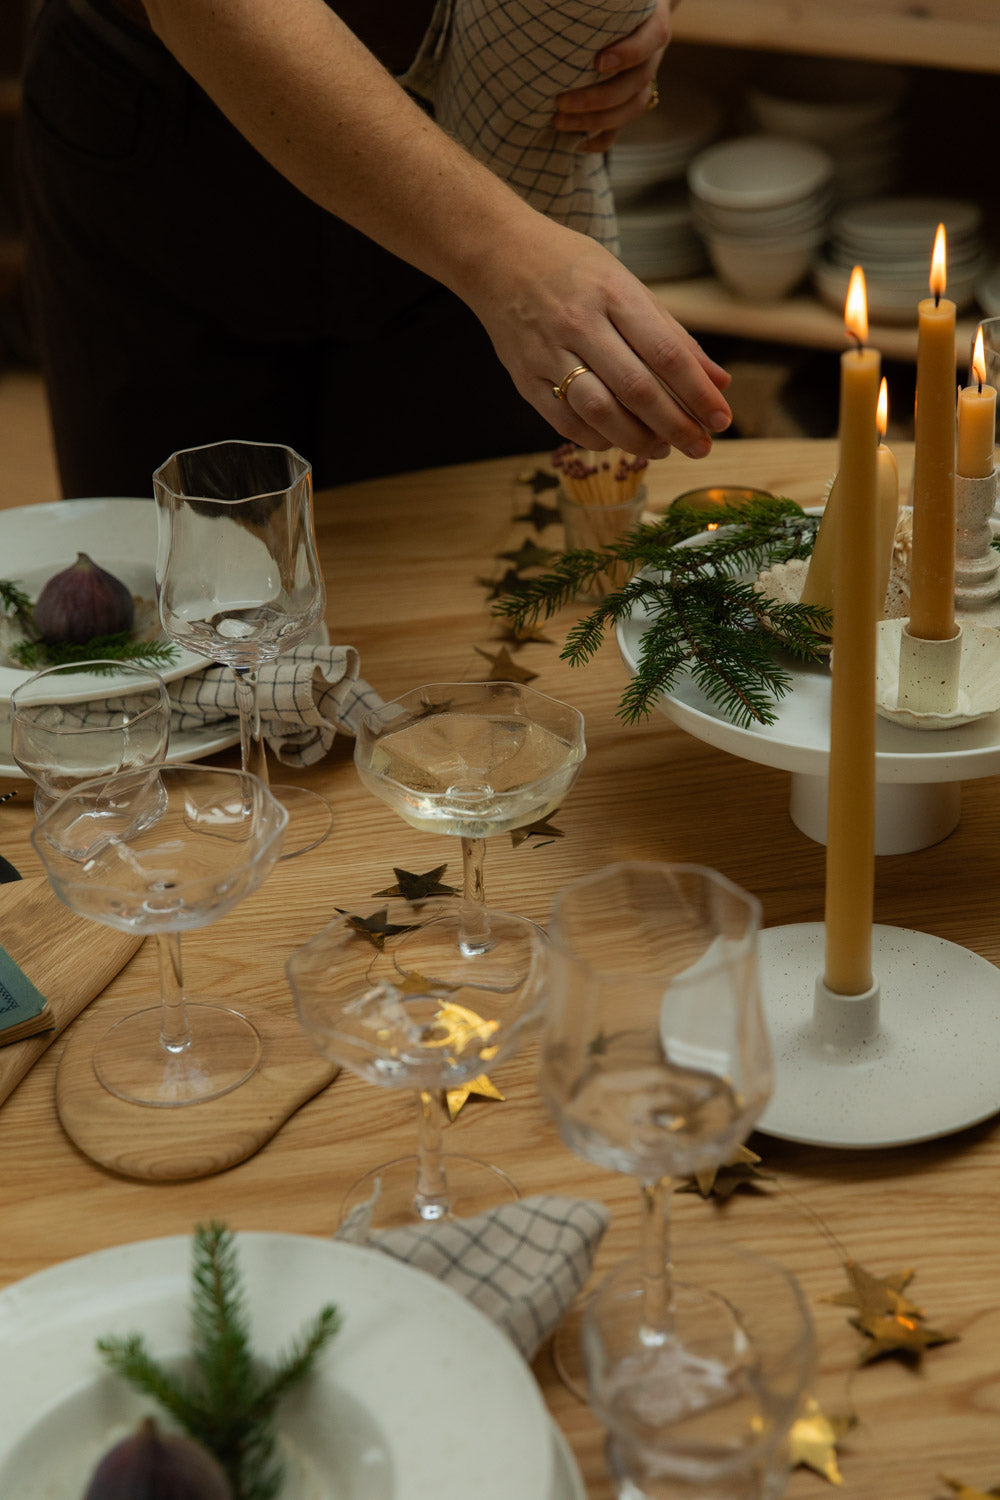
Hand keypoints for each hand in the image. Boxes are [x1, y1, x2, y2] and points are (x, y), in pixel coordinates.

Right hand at [463, 214, 730, 459]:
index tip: (721, 419)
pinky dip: (598, 438)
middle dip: (676, 425)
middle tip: (701, 446)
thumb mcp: (627, 285)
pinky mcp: (525, 377)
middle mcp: (579, 323)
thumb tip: (718, 382)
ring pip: (600, 412)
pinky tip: (619, 440)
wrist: (497, 255)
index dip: (698, 393)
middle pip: (637, 389)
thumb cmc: (572, 268)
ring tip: (663, 448)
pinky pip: (566, 422)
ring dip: (638, 439)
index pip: (666, 354)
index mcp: (613, 293)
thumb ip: (673, 335)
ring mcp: (548, 353)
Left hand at [554, 0, 675, 153]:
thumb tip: (563, 16)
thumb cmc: (613, 6)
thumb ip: (598, 12)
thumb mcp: (615, 5)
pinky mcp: (629, 105)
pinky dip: (599, 141)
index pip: (650, 41)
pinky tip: (576, 143)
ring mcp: (642, 85)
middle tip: (560, 101)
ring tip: (559, 121)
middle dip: (595, 99)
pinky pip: (620, 129)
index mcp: (653, 27)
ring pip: (627, 111)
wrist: (631, 19)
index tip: (598, 62)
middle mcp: (651, 59)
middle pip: (633, 85)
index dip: (627, 55)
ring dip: (593, 121)